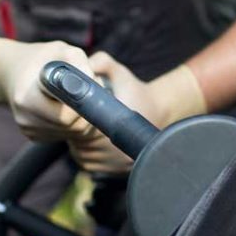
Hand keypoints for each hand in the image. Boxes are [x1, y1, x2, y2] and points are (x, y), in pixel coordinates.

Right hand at [0, 37, 95, 141]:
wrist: (11, 70)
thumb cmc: (40, 58)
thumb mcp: (60, 50)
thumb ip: (79, 62)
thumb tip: (94, 82)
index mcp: (27, 98)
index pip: (66, 115)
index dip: (82, 103)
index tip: (86, 89)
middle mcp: (25, 118)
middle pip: (71, 126)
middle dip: (85, 110)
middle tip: (87, 91)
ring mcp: (28, 129)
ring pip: (70, 133)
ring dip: (80, 117)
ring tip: (75, 95)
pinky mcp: (33, 135)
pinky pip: (63, 135)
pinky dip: (70, 122)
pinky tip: (64, 105)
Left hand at [68, 52, 206, 173]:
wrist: (160, 111)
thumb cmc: (136, 91)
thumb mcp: (120, 73)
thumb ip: (102, 62)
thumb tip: (86, 64)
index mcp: (113, 129)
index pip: (79, 131)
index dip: (75, 122)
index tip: (83, 115)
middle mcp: (115, 151)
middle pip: (79, 143)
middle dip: (77, 131)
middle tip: (86, 118)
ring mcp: (115, 165)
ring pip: (82, 154)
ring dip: (81, 143)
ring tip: (93, 128)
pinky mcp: (115, 172)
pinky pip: (90, 163)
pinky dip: (88, 153)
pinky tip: (97, 141)